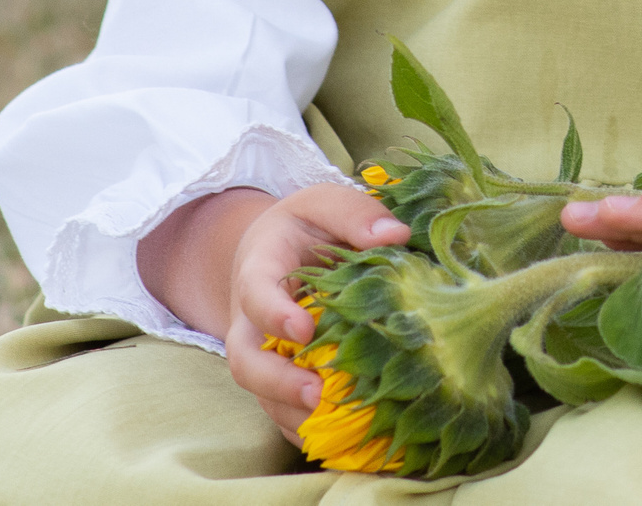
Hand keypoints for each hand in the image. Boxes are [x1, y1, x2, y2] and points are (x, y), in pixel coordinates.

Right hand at [138, 182, 411, 443]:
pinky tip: (350, 438)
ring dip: (296, 415)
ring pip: (264, 397)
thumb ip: (355, 213)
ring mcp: (263, 356)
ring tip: (340, 424)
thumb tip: (395, 236)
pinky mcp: (280, 380)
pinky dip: (310, 429)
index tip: (303, 328)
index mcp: (260, 271)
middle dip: (277, 383)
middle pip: (246, 362)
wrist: (277, 252)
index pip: (256, 294)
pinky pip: (286, 412)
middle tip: (316, 394)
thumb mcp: (324, 203)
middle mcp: (251, 322)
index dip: (274, 314)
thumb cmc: (306, 226)